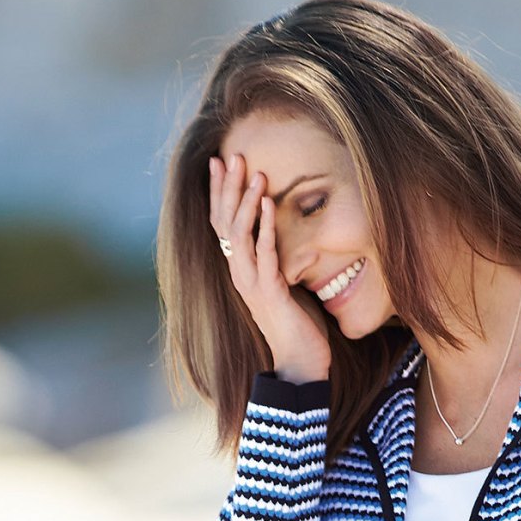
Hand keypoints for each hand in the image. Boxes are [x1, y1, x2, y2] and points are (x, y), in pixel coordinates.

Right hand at [209, 153, 332, 381]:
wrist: (300, 365)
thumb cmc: (297, 327)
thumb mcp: (285, 285)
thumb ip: (280, 261)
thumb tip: (292, 237)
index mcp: (240, 270)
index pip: (223, 224)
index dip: (220, 192)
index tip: (220, 161)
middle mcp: (239, 274)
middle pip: (225, 222)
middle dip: (228, 187)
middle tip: (232, 155)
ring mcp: (251, 283)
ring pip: (239, 234)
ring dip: (247, 201)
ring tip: (254, 172)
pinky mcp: (269, 293)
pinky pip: (264, 254)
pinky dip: (266, 227)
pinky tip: (270, 204)